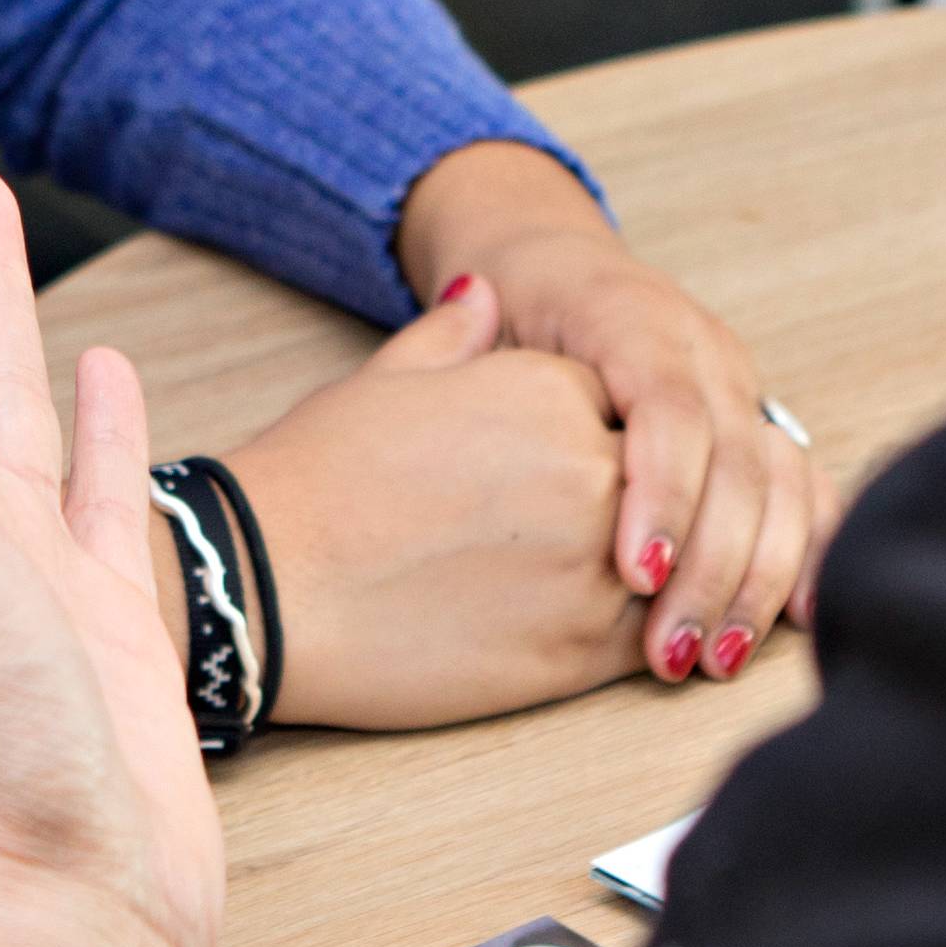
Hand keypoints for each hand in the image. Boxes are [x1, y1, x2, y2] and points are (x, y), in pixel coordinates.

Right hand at [223, 269, 648, 727]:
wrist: (267, 586)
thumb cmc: (316, 480)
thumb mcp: (389, 379)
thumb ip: (456, 337)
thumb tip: (484, 295)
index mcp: (555, 386)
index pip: (636, 408)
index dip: (613, 439)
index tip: (573, 470)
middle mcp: (593, 467)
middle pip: (671, 484)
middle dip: (650, 508)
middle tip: (620, 534)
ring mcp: (599, 563)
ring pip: (677, 564)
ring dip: (662, 576)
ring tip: (615, 589)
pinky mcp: (586, 651)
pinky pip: (655, 635)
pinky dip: (648, 635)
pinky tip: (600, 634)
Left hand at [398, 139, 832, 685]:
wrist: (557, 274)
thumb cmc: (508, 313)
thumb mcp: (478, 314)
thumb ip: (470, 333)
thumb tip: (474, 308)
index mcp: (634, 318)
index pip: (669, 406)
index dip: (663, 491)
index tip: (636, 574)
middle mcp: (705, 351)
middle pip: (736, 458)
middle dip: (712, 565)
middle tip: (672, 652)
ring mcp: (741, 389)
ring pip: (783, 480)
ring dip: (758, 577)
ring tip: (714, 658)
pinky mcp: (759, 426)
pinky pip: (805, 488)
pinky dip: (809, 552)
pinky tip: (801, 618)